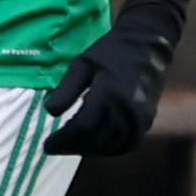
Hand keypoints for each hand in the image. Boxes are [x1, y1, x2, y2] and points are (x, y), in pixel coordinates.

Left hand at [37, 30, 166, 157]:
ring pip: (111, 146)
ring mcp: (140, 118)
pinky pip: (127, 144)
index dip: (62, 140)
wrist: (148, 45)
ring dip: (88, 150)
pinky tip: (94, 146)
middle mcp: (127, 109)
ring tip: (71, 146)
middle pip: (95, 141)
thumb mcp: (82, 64)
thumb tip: (49, 112)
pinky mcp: (147, 121)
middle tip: (55, 147)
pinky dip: (108, 150)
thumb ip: (66, 89)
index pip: (82, 127)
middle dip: (72, 148)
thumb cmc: (111, 52)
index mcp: (109, 93)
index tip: (46, 145)